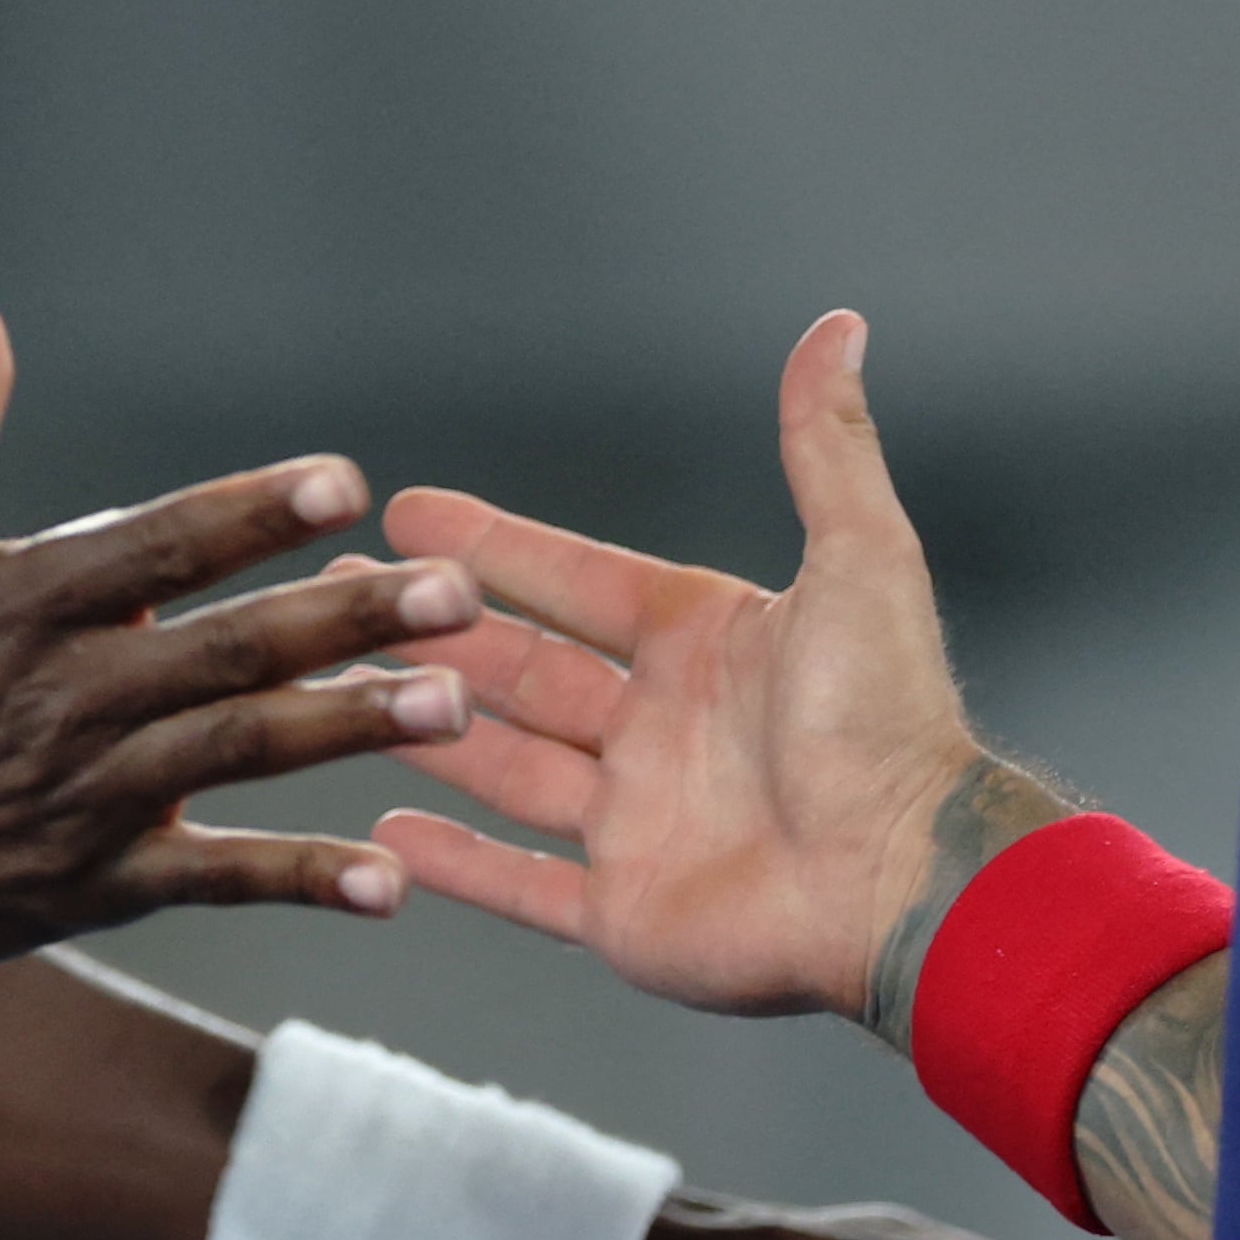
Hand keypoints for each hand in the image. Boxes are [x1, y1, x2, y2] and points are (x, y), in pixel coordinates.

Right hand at [0, 301, 479, 969]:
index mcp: (22, 602)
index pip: (155, 547)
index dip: (250, 515)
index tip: (346, 484)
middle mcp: (66, 696)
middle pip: (226, 652)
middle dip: (346, 620)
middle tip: (455, 597)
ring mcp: (87, 795)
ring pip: (237, 753)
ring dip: (350, 729)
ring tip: (454, 707)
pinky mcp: (95, 881)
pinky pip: (213, 879)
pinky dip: (301, 880)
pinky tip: (389, 881)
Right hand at [371, 311, 978, 1018]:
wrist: (901, 881)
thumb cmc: (887, 722)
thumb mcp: (859, 559)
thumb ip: (827, 447)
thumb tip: (840, 326)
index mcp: (709, 648)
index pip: (578, 581)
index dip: (496, 546)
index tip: (409, 511)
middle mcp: (665, 731)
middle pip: (527, 671)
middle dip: (439, 632)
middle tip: (344, 595)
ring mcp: (637, 825)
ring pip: (505, 766)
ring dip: (426, 729)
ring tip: (338, 691)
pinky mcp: (624, 913)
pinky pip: (520, 883)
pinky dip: (453, 863)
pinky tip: (384, 833)